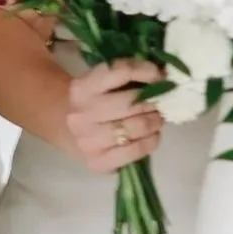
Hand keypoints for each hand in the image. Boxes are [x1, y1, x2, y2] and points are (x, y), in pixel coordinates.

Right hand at [62, 58, 163, 175]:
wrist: (69, 132)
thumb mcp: (101, 83)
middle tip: (161, 102)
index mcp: (81, 88)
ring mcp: (87, 141)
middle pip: (131, 103)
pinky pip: (135, 150)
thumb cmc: (95, 103)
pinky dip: (151, 141)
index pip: (120, 72)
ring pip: (136, 127)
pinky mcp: (98, 162)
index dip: (146, 71)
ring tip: (158, 118)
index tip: (159, 75)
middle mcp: (81, 114)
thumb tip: (163, 73)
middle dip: (154, 101)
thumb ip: (127, 75)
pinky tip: (152, 135)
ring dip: (155, 121)